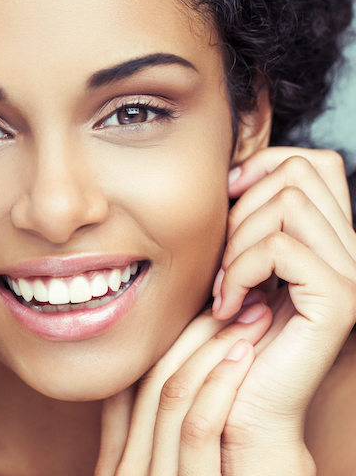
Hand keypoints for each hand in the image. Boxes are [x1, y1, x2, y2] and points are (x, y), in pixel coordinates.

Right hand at [95, 300, 272, 474]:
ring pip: (175, 393)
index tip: (208, 309)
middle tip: (235, 301)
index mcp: (121, 464)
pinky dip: (220, 385)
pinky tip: (244, 356)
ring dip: (214, 348)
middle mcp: (130, 470)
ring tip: (251, 318)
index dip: (169, 338)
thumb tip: (167, 376)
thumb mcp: (162, 473)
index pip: (134, 382)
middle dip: (196, 333)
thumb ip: (154, 439)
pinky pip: (199, 426)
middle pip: (155, 378)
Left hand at [215, 148, 355, 474]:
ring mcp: (352, 272)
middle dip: (242, 208)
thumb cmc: (237, 330)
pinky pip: (278, 248)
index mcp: (332, 236)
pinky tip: (228, 304)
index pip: (312, 163)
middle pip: (296, 174)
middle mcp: (352, 248)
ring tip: (225, 286)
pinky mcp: (338, 299)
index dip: (264, 164)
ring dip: (237, 243)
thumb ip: (254, 217)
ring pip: (285, 205)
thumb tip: (237, 174)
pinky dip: (239, 270)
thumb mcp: (244, 259)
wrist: (247, 404)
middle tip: (224, 261)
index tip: (229, 197)